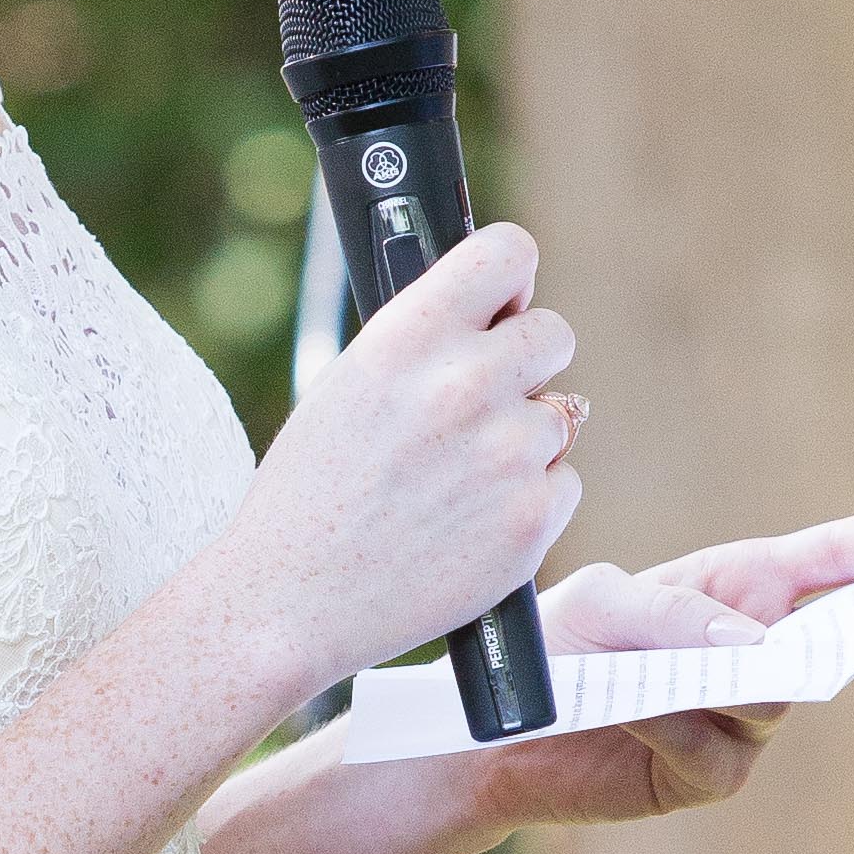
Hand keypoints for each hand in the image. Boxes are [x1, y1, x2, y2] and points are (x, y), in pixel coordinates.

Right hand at [224, 226, 584, 703]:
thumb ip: (424, 344)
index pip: (508, 252)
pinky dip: (528, 501)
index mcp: (409, 335)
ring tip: (453, 483)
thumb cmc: (310, 493)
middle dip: (527, 363)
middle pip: (554, 333)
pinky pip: (563, 482)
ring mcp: (507, 452)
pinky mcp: (532, 518)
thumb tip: (496, 318)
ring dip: (522, 441)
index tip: (502, 304)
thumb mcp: (348, 385)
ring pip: (561, 415)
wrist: (290, 601)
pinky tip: (469, 524)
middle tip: (484, 401)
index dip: (511, 281)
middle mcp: (466, 382)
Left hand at [454, 516, 853, 833]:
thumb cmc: (553, 647)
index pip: (823, 566)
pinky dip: (674, 725)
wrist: (497, 736)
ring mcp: (737, 720)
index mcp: (733, 590)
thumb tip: (753, 643)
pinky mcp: (710, 775)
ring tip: (652, 668)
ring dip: (720, 678)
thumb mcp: (600, 603)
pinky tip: (630, 710)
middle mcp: (749, 653)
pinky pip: (719, 749)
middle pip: (827, 636)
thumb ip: (673, 611)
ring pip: (771, 698)